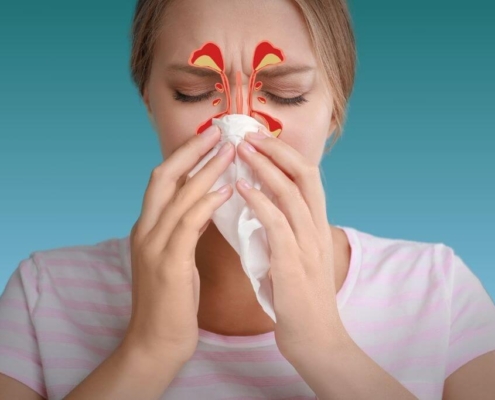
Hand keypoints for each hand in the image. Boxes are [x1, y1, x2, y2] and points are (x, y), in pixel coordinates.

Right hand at [122, 124, 234, 363]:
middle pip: (164, 177)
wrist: (156, 343)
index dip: (184, 156)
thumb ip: (184, 230)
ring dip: (205, 171)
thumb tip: (206, 203)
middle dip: (190, 151)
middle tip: (217, 132)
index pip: (163, 180)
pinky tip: (226, 191)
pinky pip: (188, 225)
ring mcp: (153, 246)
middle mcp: (145, 230)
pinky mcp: (167, 264)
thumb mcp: (175, 258)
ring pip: (177, 196)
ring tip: (230, 152)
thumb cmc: (172, 301)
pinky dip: (206, 204)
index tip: (208, 138)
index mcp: (148, 228)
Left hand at [235, 126, 348, 362]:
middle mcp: (316, 229)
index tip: (258, 138)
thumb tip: (259, 206)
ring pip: (291, 193)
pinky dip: (259, 203)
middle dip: (276, 149)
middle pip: (304, 174)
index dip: (283, 153)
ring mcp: (308, 245)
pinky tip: (240, 190)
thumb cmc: (299, 298)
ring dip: (265, 167)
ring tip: (241, 151)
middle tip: (247, 133)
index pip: (306, 176)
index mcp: (315, 225)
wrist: (316, 340)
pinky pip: (278, 225)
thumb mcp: (296, 255)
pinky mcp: (294, 265)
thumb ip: (283, 230)